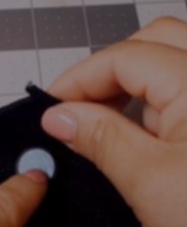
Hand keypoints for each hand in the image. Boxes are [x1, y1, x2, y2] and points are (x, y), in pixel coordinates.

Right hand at [41, 16, 186, 226]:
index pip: (125, 56)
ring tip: (117, 132)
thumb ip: (99, 138)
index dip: (79, 78)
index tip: (51, 108)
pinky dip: (165, 107)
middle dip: (112, 70)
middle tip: (81, 109)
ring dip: (139, 88)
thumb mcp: (150, 185)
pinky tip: (151, 143)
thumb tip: (59, 115)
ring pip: (178, 65)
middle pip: (157, 42)